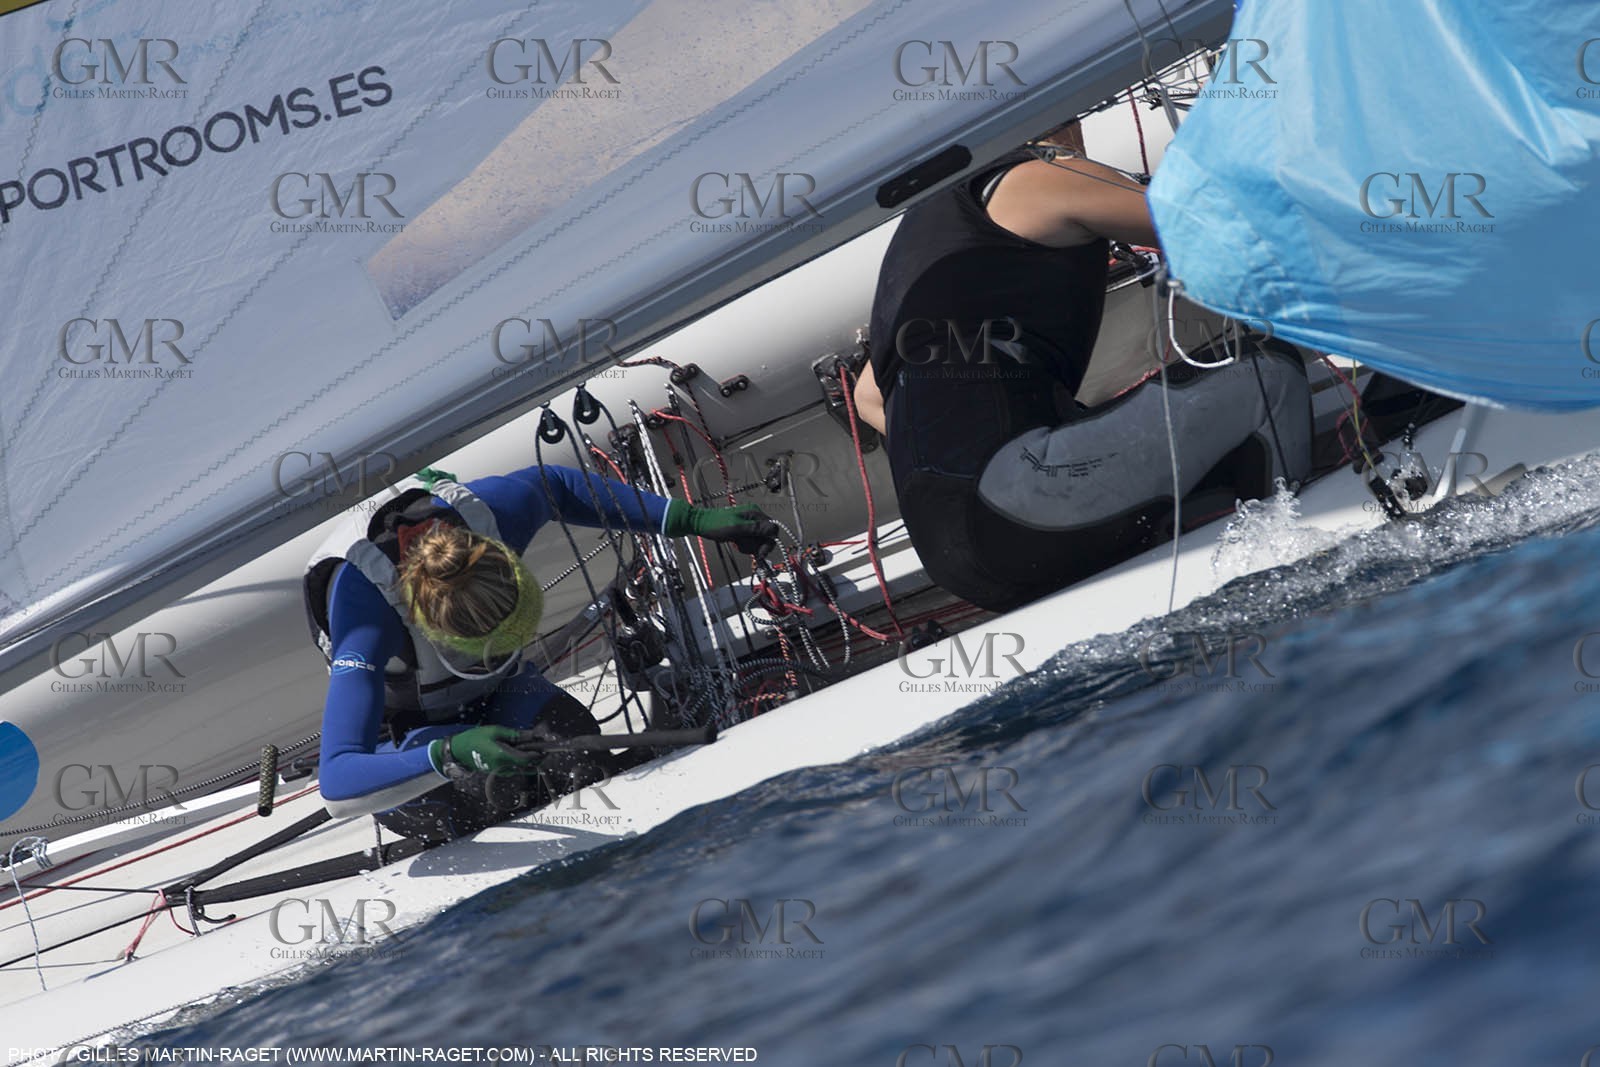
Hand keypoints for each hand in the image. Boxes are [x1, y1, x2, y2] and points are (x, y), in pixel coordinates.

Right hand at [428, 724, 534, 777]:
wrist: (458, 751)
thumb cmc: (474, 739)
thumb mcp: (495, 731)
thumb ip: (515, 734)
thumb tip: (531, 735)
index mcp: (502, 756)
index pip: (526, 758)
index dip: (538, 753)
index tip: (545, 746)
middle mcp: (502, 767)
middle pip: (527, 766)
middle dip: (538, 758)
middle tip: (544, 749)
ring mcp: (500, 771)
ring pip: (522, 769)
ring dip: (531, 761)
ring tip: (534, 749)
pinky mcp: (498, 772)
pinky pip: (515, 769)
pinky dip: (522, 763)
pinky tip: (522, 753)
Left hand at [665, 500, 779, 554]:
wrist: (701, 524)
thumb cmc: (716, 525)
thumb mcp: (737, 528)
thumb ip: (756, 529)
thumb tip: (774, 530)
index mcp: (755, 513)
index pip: (773, 529)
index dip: (768, 542)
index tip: (760, 552)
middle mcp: (755, 516)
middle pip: (767, 536)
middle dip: (757, 545)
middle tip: (744, 547)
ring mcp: (749, 523)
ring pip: (759, 540)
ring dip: (750, 545)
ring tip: (738, 543)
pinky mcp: (744, 529)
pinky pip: (751, 540)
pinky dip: (745, 544)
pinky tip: (736, 543)